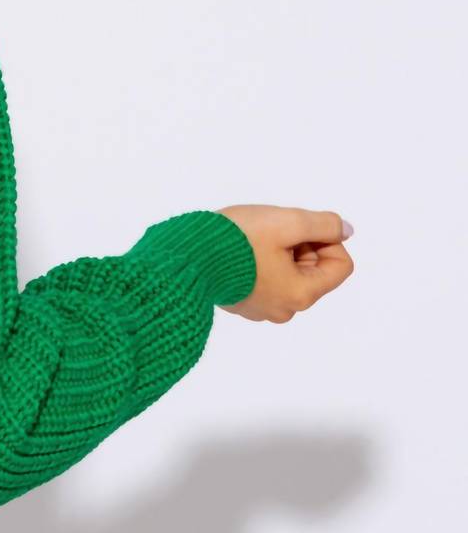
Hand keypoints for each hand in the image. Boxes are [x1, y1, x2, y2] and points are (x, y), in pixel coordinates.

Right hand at [218, 205, 354, 321]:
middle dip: (301, 247)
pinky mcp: (241, 305)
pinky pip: (266, 283)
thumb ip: (326, 224)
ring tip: (254, 244)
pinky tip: (241, 254)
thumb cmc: (238, 240)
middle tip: (273, 234)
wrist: (187, 257)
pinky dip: (262, 265)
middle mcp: (283, 310)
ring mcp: (260, 310)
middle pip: (314, 271)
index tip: (299, 230)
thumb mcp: (290, 221)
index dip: (328, 240)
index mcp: (301, 295)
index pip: (341, 265)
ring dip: (281, 254)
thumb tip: (344, 231)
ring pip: (290, 276)